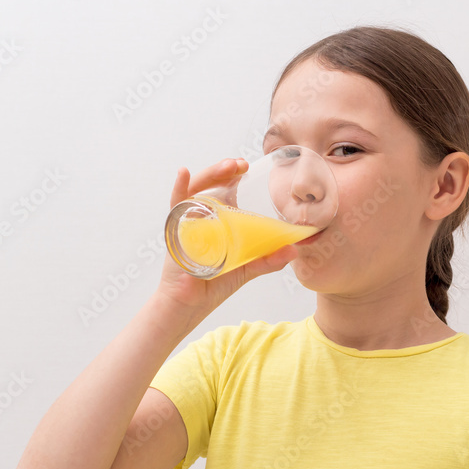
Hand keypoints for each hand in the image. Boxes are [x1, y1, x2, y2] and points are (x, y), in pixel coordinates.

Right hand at [154, 157, 297, 317]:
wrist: (190, 304)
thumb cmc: (214, 285)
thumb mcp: (247, 269)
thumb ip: (268, 259)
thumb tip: (294, 250)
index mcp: (219, 220)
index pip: (226, 190)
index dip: (235, 176)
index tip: (249, 168)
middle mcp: (202, 216)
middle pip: (212, 185)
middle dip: (225, 170)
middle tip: (242, 164)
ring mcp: (187, 220)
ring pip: (196, 189)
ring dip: (210, 174)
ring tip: (227, 166)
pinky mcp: (175, 229)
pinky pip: (175, 204)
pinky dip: (178, 188)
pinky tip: (184, 173)